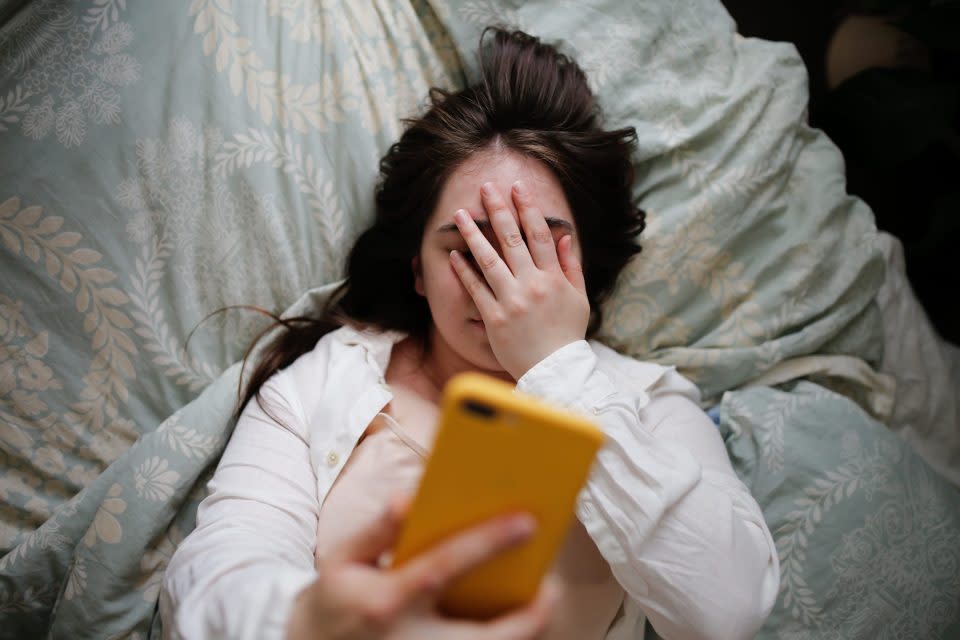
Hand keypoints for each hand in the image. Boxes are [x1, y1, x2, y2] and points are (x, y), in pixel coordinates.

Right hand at [287, 494, 560, 639]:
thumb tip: (409, 498)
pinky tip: (514, 619)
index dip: (487, 543)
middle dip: (530, 617)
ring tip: (542, 602)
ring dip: (523, 632)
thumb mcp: (343, 558)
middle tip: (553, 589)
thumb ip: (379, 529)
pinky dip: (502, 639)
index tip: (527, 521)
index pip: (444, 567)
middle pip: (483, 637)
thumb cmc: (336, 599)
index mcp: (386, 601)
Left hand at [449, 180, 589, 379]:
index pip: (539, 234)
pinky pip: (476, 290)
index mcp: (553, 278)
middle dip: (498, 210)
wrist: (555, 372)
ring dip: (472, 234)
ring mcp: (511, 301)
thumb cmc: (567, 335)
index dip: (528, 208)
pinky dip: (464, 271)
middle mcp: (532, 285)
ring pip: (489, 260)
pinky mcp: (494, 319)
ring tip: (459, 214)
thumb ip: (570, 267)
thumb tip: (563, 237)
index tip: (517, 188)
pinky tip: (454, 254)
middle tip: (485, 188)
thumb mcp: (578, 299)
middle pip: (511, 240)